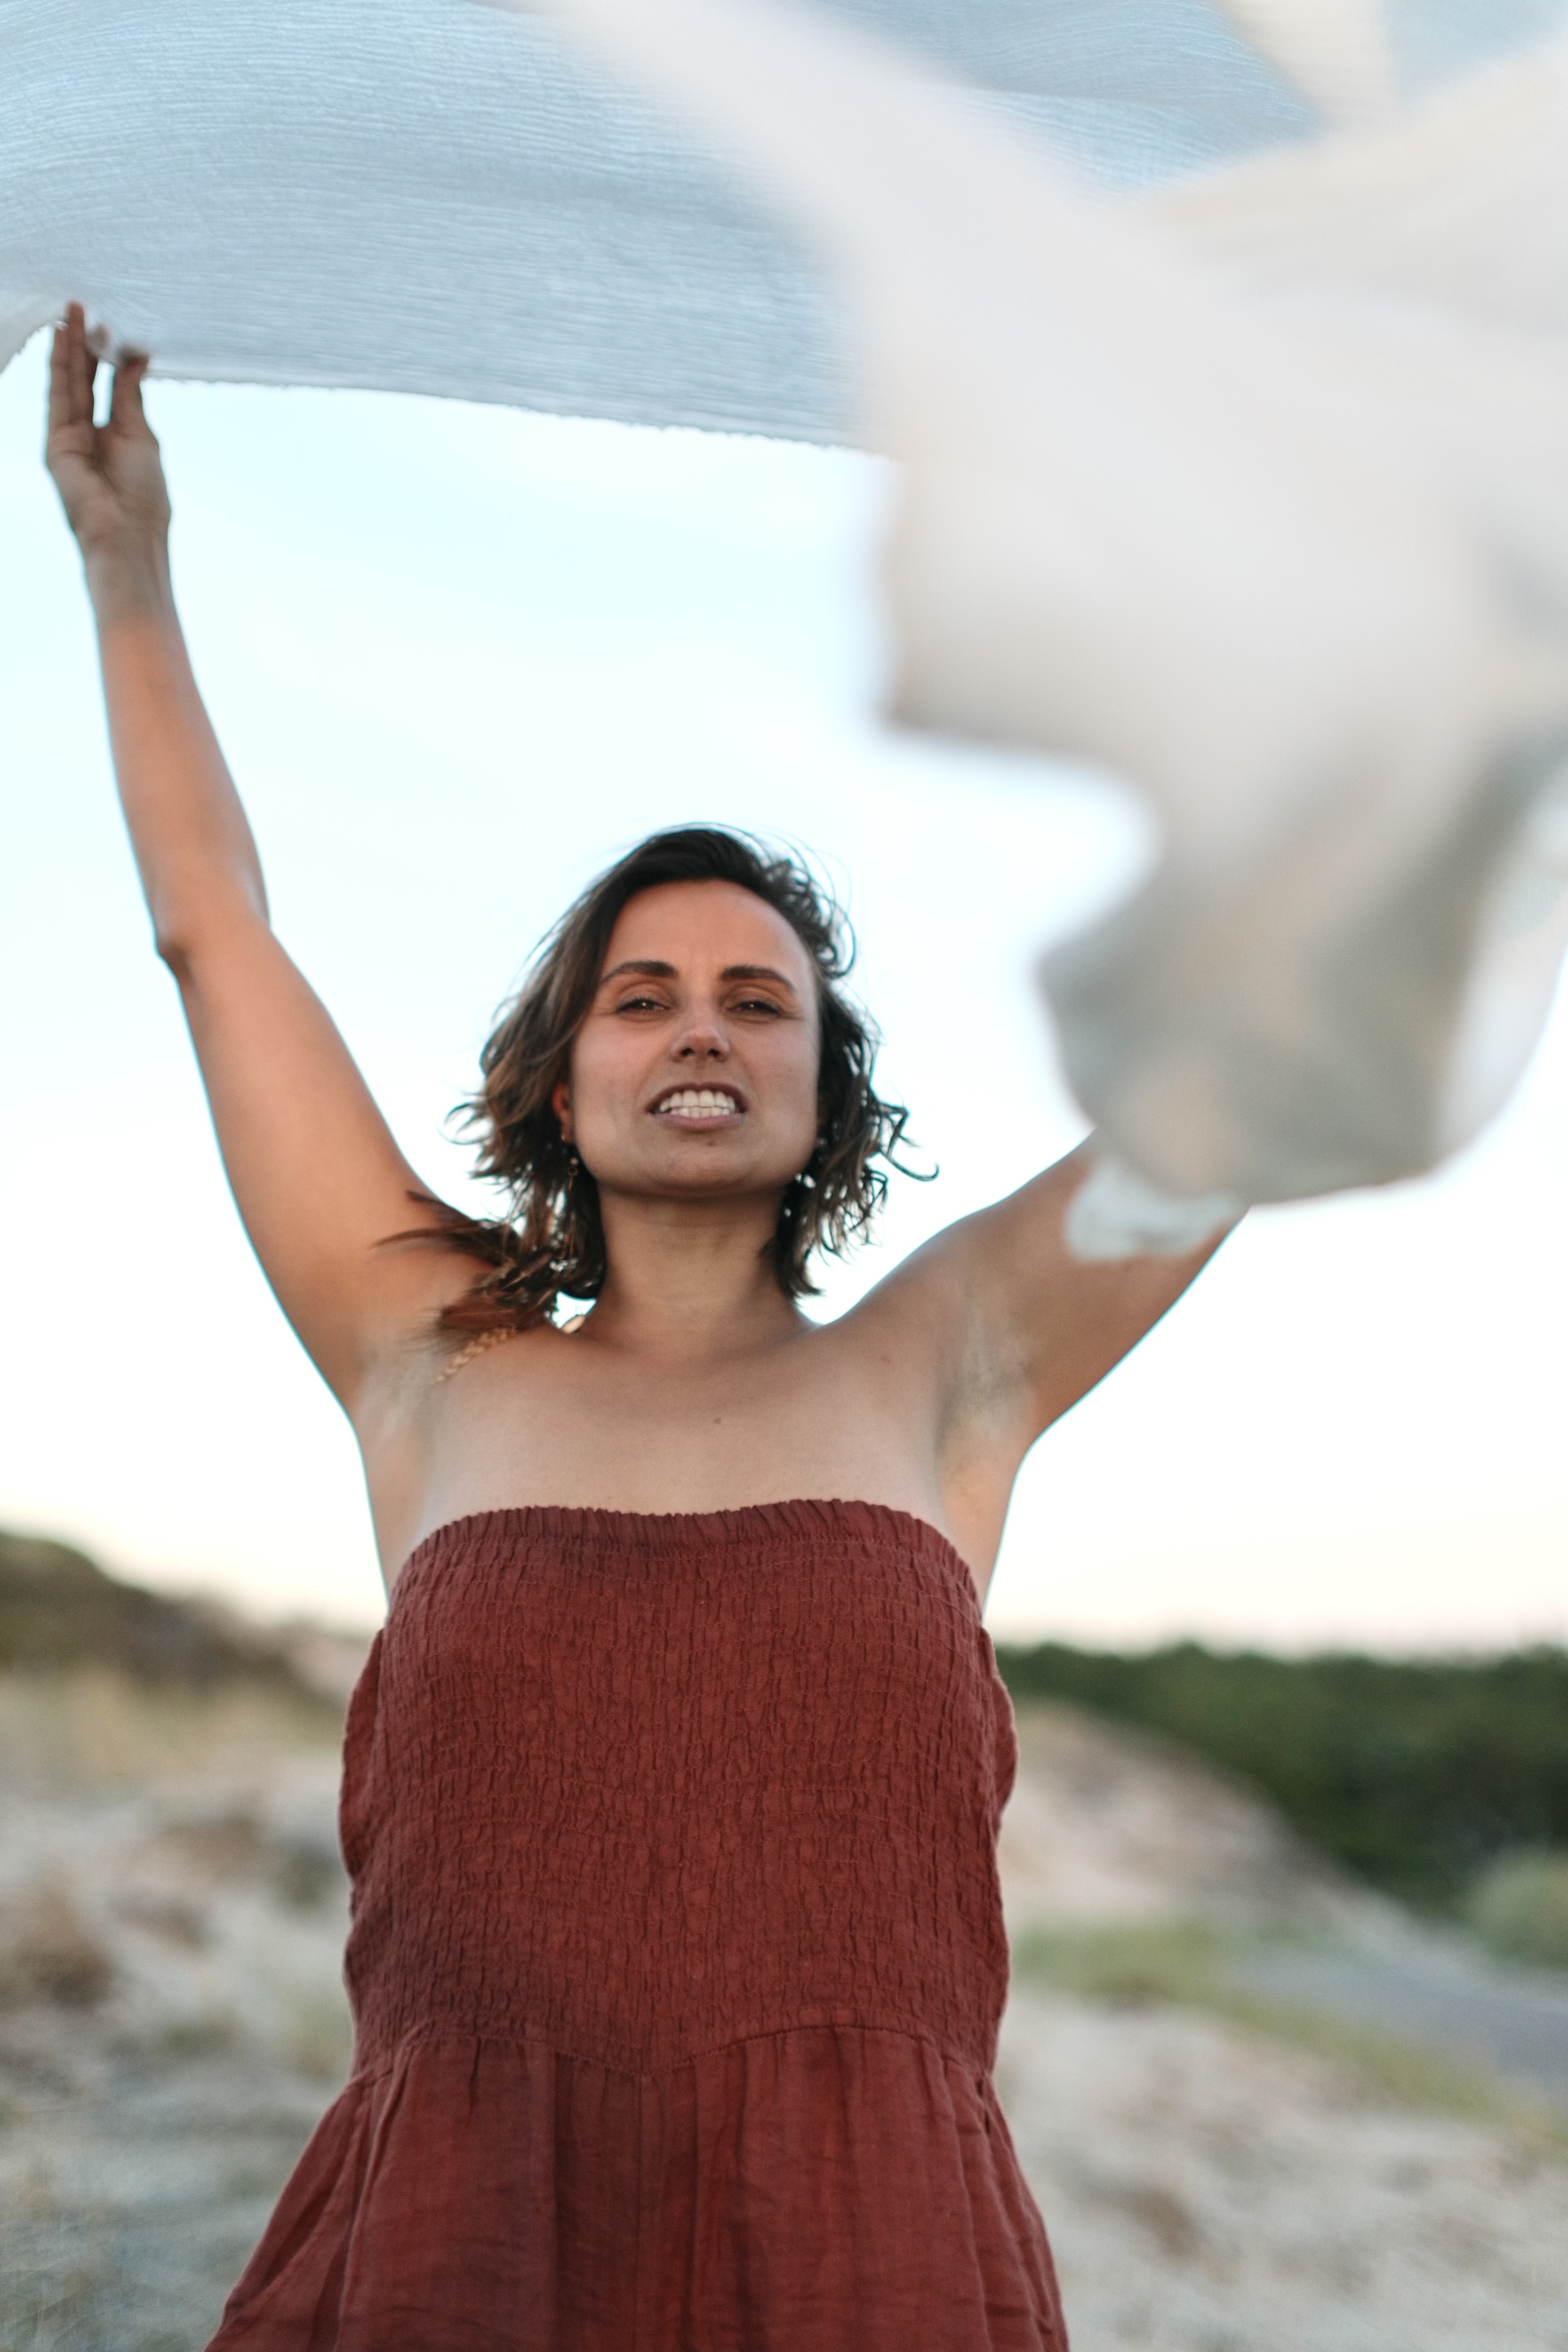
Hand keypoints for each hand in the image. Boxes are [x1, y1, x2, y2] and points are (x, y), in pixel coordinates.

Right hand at [46, 303, 170, 577]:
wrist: (126, 533)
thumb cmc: (144, 493)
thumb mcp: (141, 434)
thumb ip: (131, 394)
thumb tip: (137, 356)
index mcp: (117, 434)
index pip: (109, 386)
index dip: (108, 355)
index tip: (111, 323)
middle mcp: (91, 433)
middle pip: (86, 380)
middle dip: (85, 344)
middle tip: (85, 306)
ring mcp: (70, 437)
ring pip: (69, 384)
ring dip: (69, 348)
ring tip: (72, 312)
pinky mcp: (56, 442)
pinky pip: (57, 398)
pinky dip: (60, 369)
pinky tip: (63, 341)